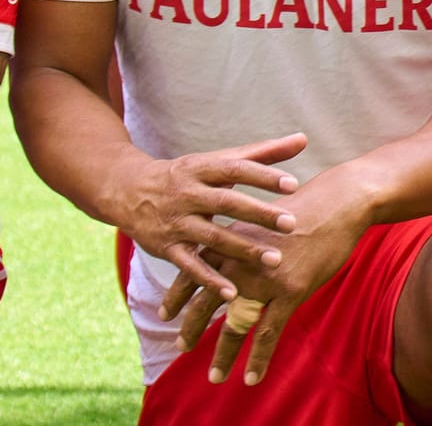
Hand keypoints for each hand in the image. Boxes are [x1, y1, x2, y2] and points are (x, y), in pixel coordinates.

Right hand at [114, 134, 304, 300]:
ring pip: (211, 237)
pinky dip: (209, 279)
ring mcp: (177, 222)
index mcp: (202, 168)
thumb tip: (304, 139)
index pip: (235, 169)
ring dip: (242, 250)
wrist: (127, 190)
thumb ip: (262, 152)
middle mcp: (188, 194)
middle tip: (291, 224)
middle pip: (226, 203)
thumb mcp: (218, 160)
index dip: (263, 177)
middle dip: (259, 214)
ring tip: (275, 260)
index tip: (293, 185)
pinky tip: (233, 293)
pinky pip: (189, 266)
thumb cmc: (188, 174)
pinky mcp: (167, 248)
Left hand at [160, 166, 373, 385]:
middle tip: (182, 346)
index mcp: (228, 243)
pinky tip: (252, 377)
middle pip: (204, 305)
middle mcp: (238, 263)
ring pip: (234, 326)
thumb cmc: (304, 208)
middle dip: (191, 329)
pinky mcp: (290, 291)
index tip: (164, 314)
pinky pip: (268, 333)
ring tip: (216, 377)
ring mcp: (263, 280)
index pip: (190, 275)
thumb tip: (227, 256)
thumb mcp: (259, 218)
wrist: (338, 203)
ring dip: (223, 355)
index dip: (175, 297)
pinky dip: (258, 358)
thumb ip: (239, 240)